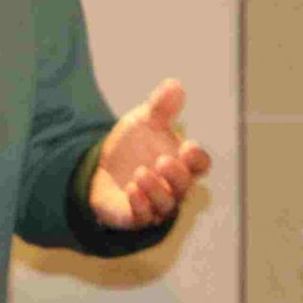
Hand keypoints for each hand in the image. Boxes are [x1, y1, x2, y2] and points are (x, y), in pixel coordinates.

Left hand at [88, 79, 211, 229]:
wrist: (102, 168)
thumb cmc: (135, 145)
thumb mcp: (145, 121)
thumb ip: (161, 106)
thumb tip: (174, 84)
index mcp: (182, 163)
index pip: (200, 165)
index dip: (197, 159)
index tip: (187, 147)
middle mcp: (173, 187)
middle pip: (185, 186)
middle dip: (176, 175)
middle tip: (162, 161)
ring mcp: (155, 204)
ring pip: (166, 205)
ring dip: (156, 190)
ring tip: (141, 173)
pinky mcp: (135, 216)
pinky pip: (143, 217)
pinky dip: (139, 205)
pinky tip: (130, 189)